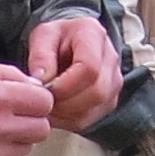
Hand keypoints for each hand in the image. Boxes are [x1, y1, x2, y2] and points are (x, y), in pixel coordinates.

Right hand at [0, 59, 55, 155]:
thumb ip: (9, 73)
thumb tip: (36, 85)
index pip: (45, 102)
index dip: (38, 99)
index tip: (27, 100)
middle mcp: (0, 127)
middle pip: (42, 128)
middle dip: (32, 121)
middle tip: (14, 117)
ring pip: (29, 146)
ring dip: (18, 138)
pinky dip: (2, 154)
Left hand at [27, 15, 119, 139]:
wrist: (67, 45)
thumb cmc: (56, 40)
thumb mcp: (42, 37)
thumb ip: (40, 56)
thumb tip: (41, 81)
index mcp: (93, 35)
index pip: (90, 68)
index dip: (65, 85)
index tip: (45, 88)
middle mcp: (111, 58)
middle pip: (96, 92)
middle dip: (65, 102)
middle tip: (43, 99)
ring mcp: (113, 82)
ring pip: (93, 109)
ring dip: (64, 113)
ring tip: (46, 102)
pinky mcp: (108, 101)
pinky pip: (88, 119)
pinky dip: (67, 120)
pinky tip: (55, 109)